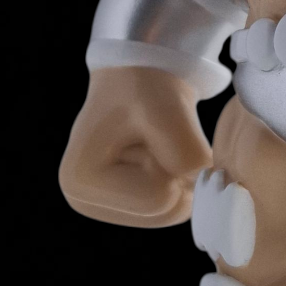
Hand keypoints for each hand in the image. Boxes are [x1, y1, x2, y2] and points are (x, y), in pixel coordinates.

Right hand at [59, 67, 211, 226]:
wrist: (140, 74)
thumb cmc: (144, 86)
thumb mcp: (167, 110)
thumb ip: (186, 152)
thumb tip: (206, 188)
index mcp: (80, 182)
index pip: (157, 200)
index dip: (175, 165)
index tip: (160, 130)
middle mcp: (85, 201)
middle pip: (166, 210)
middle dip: (179, 173)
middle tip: (163, 134)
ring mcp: (104, 207)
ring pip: (174, 211)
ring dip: (182, 175)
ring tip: (160, 141)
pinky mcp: (124, 206)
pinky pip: (174, 207)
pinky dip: (181, 180)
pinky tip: (163, 152)